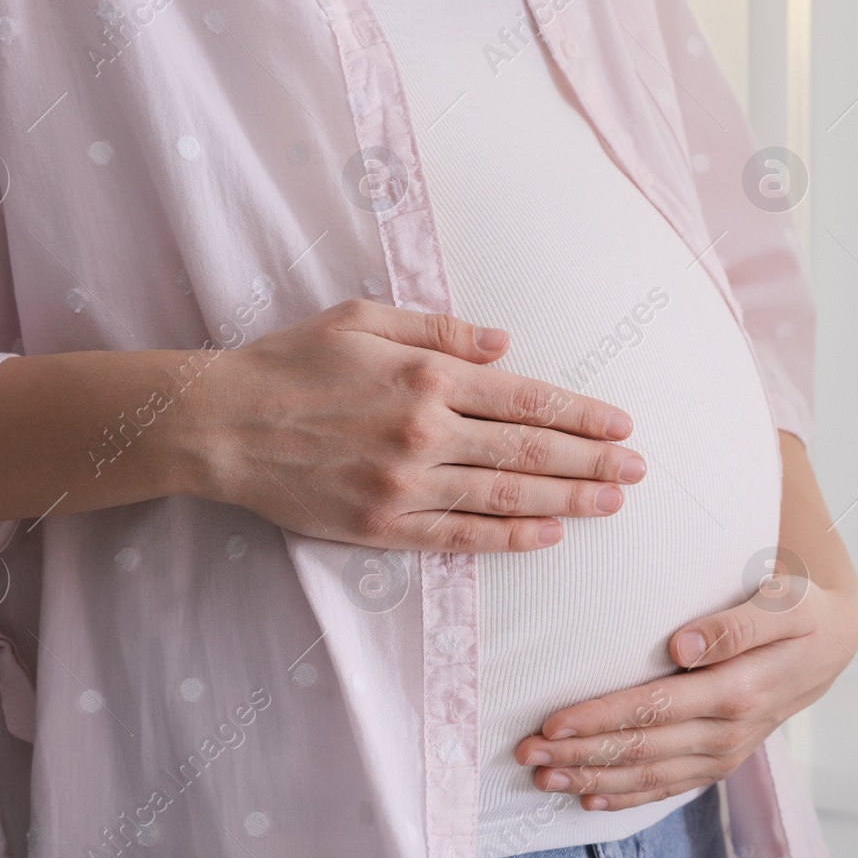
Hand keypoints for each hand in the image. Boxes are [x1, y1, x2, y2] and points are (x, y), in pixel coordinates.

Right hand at [193, 299, 646, 551]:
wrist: (218, 422)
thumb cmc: (290, 360)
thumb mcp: (364, 318)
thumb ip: (441, 332)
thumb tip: (508, 345)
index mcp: (426, 377)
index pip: (526, 401)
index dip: (582, 416)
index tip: (623, 426)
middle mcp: (425, 433)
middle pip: (529, 454)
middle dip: (593, 463)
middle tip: (639, 472)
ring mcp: (405, 486)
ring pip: (505, 498)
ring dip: (567, 502)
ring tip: (612, 505)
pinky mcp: (382, 527)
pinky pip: (460, 538)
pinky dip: (509, 539)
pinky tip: (548, 537)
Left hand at [514, 431, 857, 809]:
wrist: (834, 643)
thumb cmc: (800, 611)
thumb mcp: (782, 602)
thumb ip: (735, 624)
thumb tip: (682, 645)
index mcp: (738, 689)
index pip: (654, 709)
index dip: (600, 719)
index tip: (553, 721)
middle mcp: (728, 730)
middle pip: (642, 748)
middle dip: (580, 753)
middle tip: (527, 751)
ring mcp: (725, 751)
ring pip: (649, 774)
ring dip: (593, 778)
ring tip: (542, 775)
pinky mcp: (721, 759)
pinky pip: (669, 786)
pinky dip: (627, 796)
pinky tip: (589, 798)